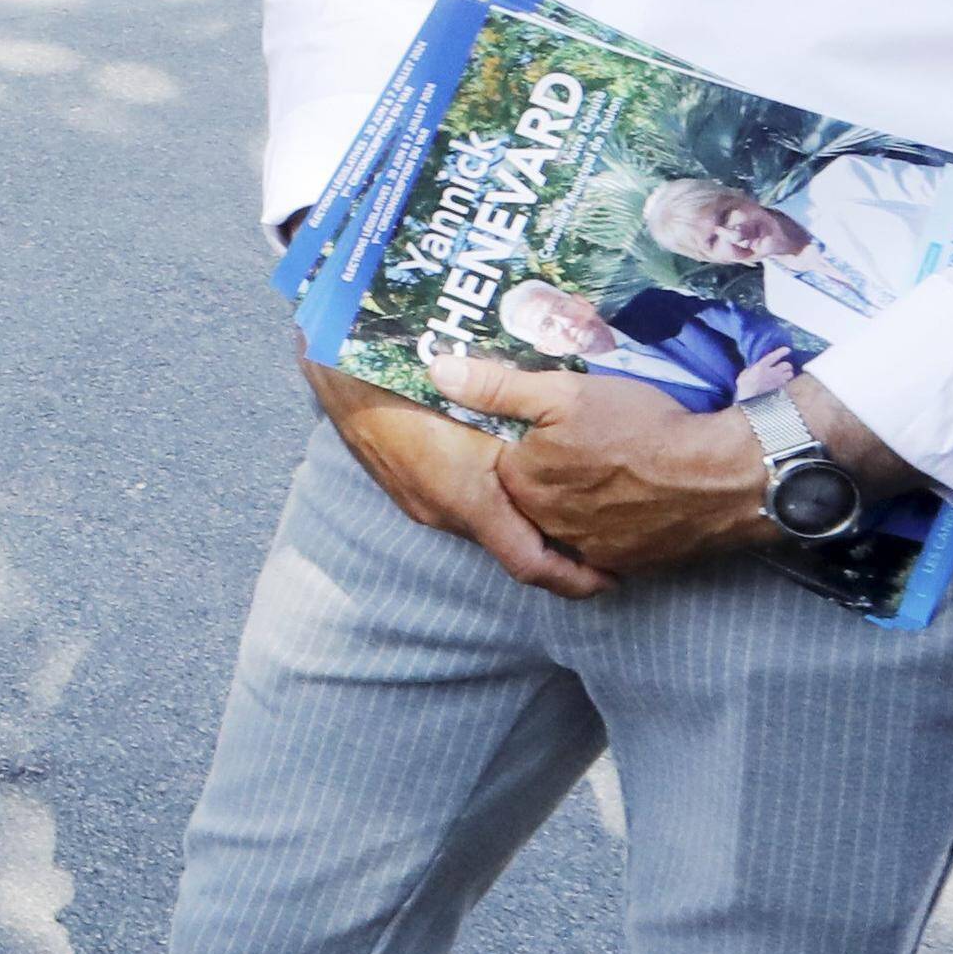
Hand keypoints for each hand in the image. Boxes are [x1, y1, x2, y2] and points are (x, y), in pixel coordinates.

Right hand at [308, 358, 607, 597]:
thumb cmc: (406, 387)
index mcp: (470, 502)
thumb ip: (517, 408)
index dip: (576, 578)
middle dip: (555, 545)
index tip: (613, 576)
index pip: (532, 564)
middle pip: (511, 545)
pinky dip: (492, 502)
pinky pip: (460, 507)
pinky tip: (503, 471)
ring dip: (521, 520)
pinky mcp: (407, 486)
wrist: (339, 375)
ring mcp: (421, 503)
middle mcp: (446, 515)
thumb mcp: (475, 399)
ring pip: (485, 524)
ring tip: (561, 499)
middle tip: (598, 532)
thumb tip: (569, 409)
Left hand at [433, 354, 769, 573]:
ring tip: (604, 468)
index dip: (519, 439)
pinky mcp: (624, 564)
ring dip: (574, 500)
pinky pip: (601, 545)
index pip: (498, 461)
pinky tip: (625, 497)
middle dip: (544, 473)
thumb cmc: (642, 428)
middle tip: (580, 445)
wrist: (721, 476)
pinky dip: (607, 523)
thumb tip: (436, 371)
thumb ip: (497, 386)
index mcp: (523, 484)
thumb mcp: (565, 393)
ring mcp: (586, 550)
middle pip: (529, 495)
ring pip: (564, 522)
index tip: (544, 423)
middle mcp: (546, 525)